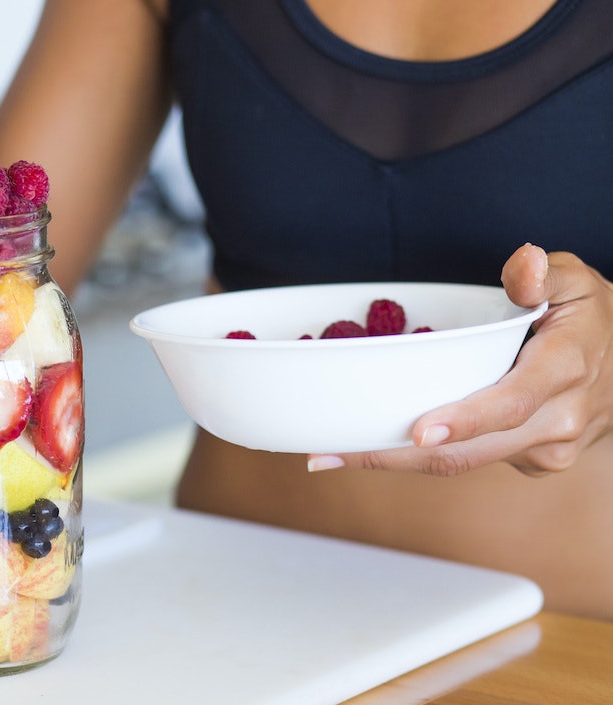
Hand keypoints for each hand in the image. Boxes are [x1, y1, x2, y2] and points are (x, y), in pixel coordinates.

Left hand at [307, 243, 612, 476]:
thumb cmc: (590, 315)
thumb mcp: (575, 278)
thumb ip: (544, 272)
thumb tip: (523, 265)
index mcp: (564, 369)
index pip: (509, 404)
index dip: (462, 420)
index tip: (417, 433)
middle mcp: (556, 421)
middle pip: (468, 452)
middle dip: (391, 457)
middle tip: (323, 455)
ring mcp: (545, 450)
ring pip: (463, 464)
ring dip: (393, 464)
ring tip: (327, 455)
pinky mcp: (532, 462)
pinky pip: (472, 462)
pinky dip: (423, 456)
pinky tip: (374, 447)